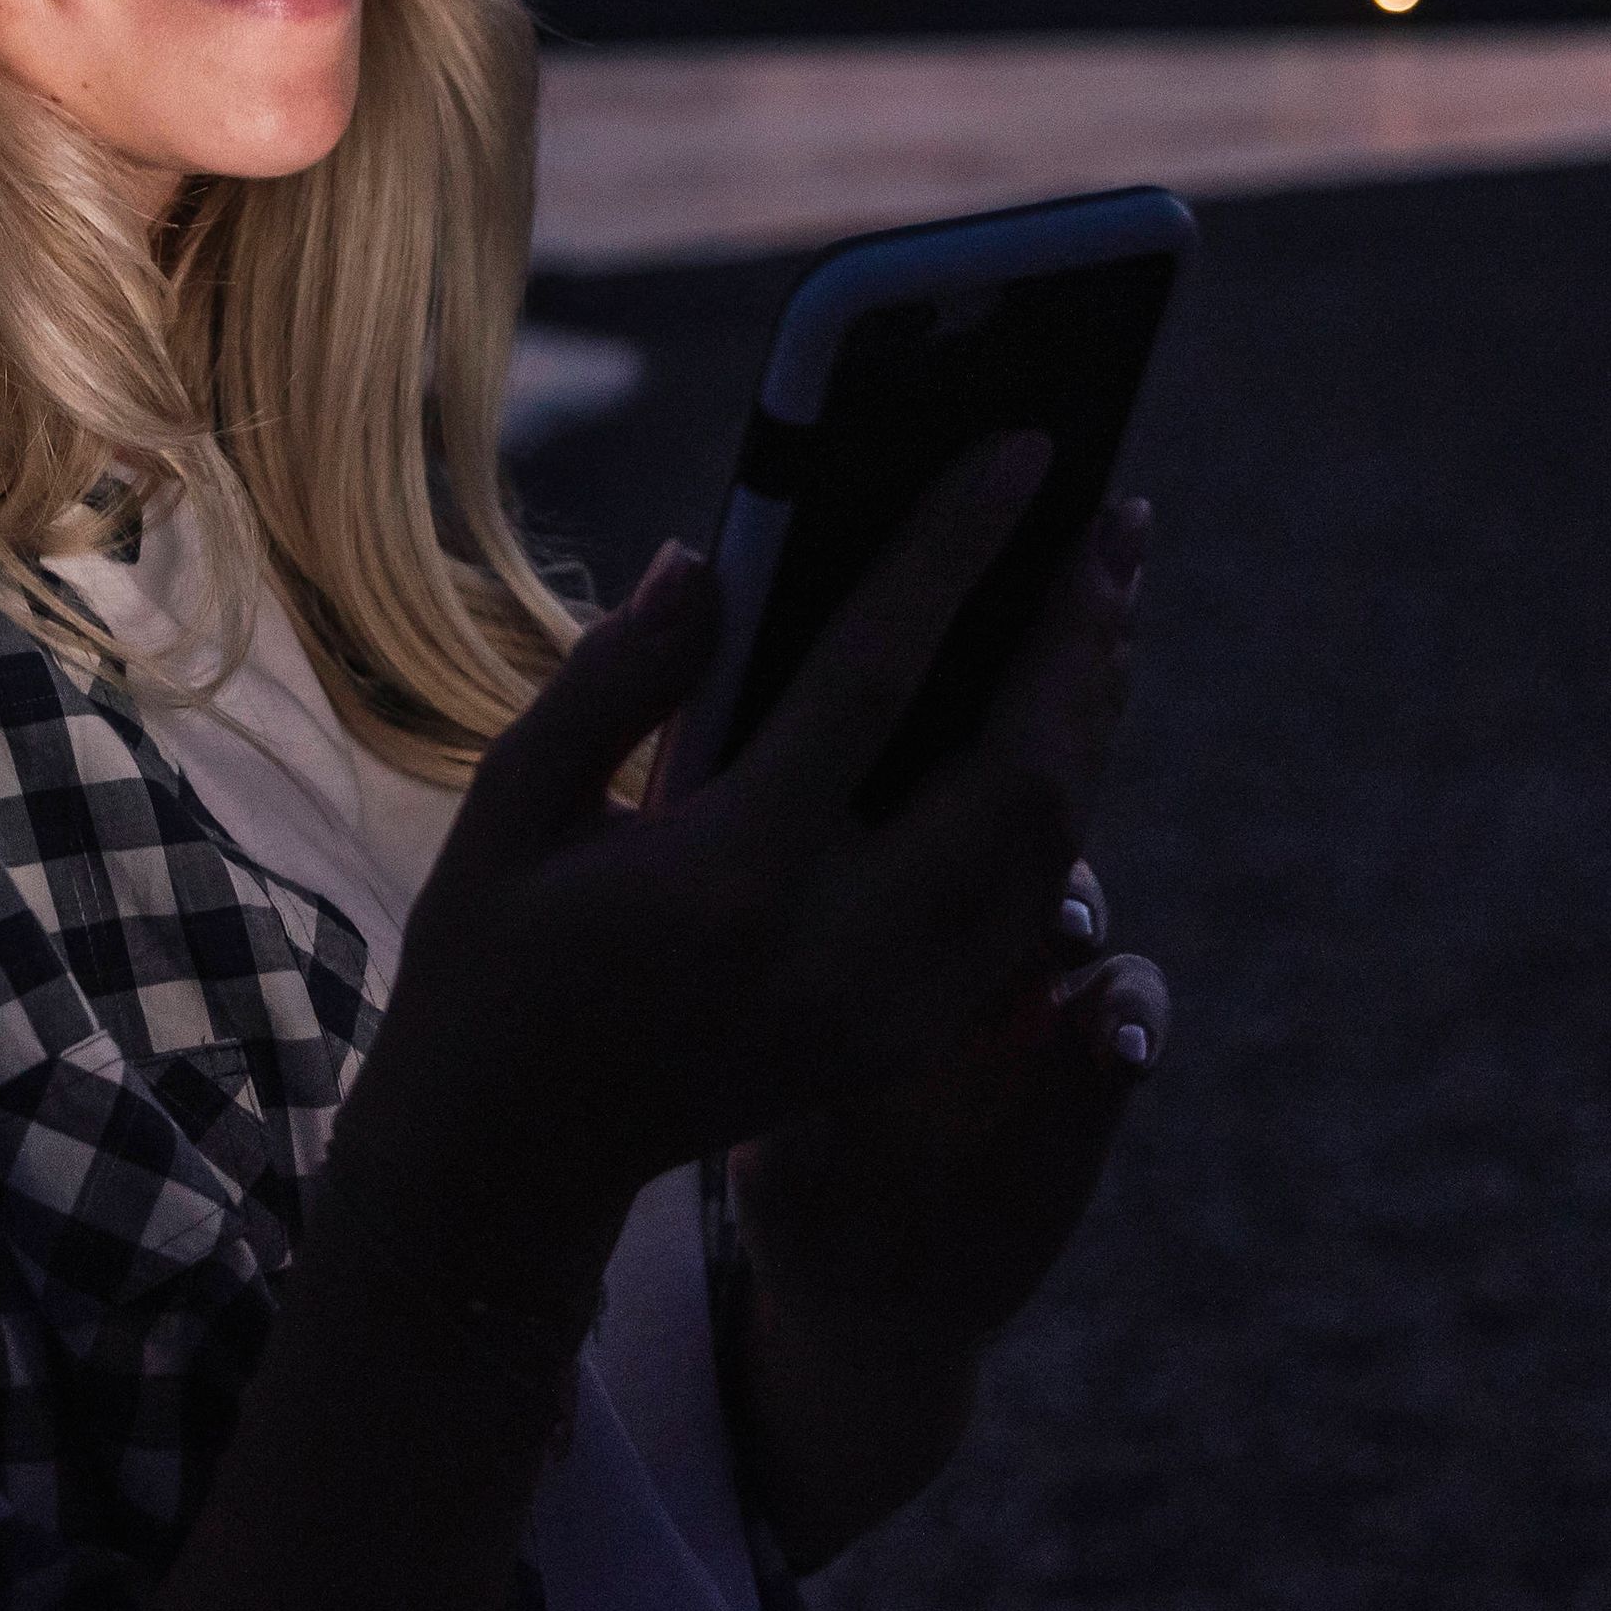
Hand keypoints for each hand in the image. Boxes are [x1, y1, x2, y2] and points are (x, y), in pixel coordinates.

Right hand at [328, 444, 1137, 1298]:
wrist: (508, 1159)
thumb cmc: (489, 959)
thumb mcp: (509, 806)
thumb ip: (612, 678)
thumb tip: (708, 556)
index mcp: (727, 873)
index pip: (874, 676)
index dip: (956, 550)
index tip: (1026, 450)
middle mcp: (834, 950)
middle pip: (1019, 773)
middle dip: (1083, 634)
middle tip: (1120, 519)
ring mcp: (887, 1011)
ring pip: (1052, 848)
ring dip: (1095, 713)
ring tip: (1110, 598)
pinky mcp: (905, 1042)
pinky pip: (1028, 910)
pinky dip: (1064, 802)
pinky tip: (1065, 721)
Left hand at [735, 828, 1171, 1350]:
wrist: (879, 1295)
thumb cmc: (806, 1204)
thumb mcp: (782, 1160)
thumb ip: (795, 1101)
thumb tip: (765, 1036)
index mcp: (862, 945)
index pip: (890, 843)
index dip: (907, 819)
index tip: (908, 835)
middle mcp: (946, 951)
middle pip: (986, 845)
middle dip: (1000, 836)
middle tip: (998, 867)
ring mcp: (1025, 1001)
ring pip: (1071, 908)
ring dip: (1079, 904)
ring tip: (1076, 941)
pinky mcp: (1092, 1070)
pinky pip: (1131, 1016)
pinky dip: (1139, 1018)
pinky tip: (1130, 1055)